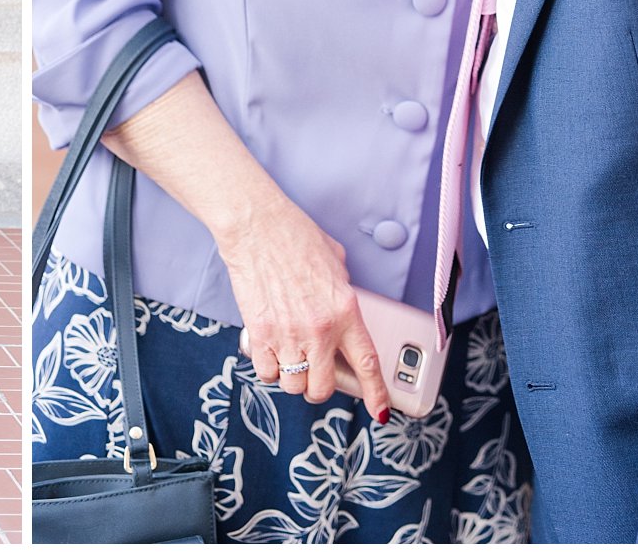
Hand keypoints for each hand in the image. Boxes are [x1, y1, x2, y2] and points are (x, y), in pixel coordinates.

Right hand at [219, 200, 390, 417]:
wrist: (256, 226)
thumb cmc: (295, 236)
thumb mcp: (336, 262)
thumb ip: (343, 291)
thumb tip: (341, 306)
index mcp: (345, 311)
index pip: (366, 365)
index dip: (376, 394)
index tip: (381, 411)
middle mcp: (319, 329)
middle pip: (323, 388)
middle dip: (320, 387)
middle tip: (315, 374)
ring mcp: (287, 334)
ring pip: (292, 385)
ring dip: (292, 378)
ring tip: (290, 358)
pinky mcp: (259, 332)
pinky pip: (266, 372)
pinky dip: (269, 368)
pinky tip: (271, 352)